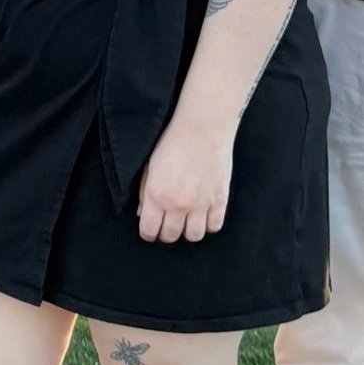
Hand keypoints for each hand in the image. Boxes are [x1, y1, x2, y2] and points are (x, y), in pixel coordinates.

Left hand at [136, 116, 233, 242]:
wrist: (202, 128)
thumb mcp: (148, 166)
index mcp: (157, 195)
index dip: (148, 233)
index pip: (149, 231)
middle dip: (166, 233)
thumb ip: (144, 193)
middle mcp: (178, 204)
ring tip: (185, 220)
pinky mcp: (220, 200)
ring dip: (187, 231)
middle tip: (166, 224)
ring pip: (194, 236)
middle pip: (171, 236)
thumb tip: (143, 215)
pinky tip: (203, 215)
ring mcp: (201, 204)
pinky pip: (214, 226)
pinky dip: (208, 224)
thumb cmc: (171, 143)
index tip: (150, 230)